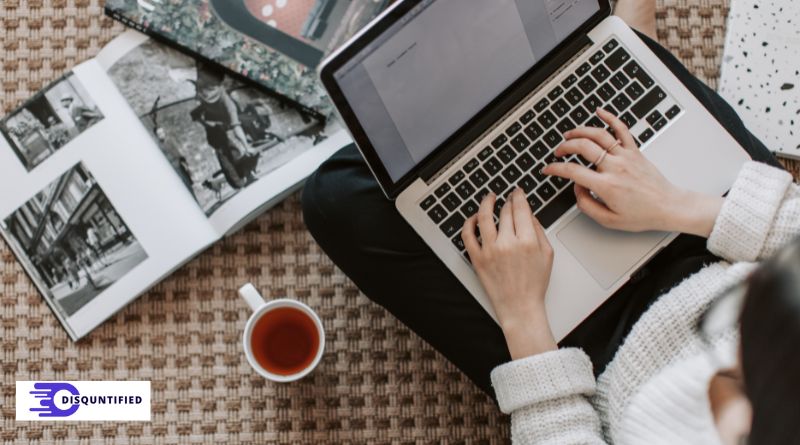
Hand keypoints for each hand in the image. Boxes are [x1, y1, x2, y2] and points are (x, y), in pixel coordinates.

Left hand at [462, 188, 556, 358]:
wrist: (520, 307)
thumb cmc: (534, 284)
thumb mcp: (547, 254)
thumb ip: (538, 230)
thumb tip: (528, 214)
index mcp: (527, 241)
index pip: (520, 209)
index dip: (518, 196)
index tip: (517, 192)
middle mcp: (507, 244)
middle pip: (505, 212)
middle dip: (507, 201)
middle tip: (507, 197)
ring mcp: (490, 251)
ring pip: (485, 217)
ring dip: (486, 203)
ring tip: (489, 198)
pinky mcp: (477, 259)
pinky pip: (468, 235)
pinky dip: (469, 223)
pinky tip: (475, 217)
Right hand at [544, 108, 722, 236]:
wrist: (669, 207)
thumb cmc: (643, 215)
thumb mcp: (609, 220)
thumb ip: (587, 205)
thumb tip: (577, 189)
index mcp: (607, 186)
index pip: (573, 172)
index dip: (555, 169)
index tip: (548, 169)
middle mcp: (615, 167)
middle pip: (583, 147)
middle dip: (565, 147)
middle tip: (558, 152)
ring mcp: (626, 156)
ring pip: (599, 135)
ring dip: (580, 131)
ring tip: (569, 134)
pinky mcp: (635, 151)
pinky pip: (622, 129)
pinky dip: (610, 117)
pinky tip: (600, 111)